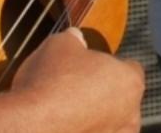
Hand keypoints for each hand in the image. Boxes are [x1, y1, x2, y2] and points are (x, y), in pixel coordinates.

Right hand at [12, 28, 142, 132]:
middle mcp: (131, 114)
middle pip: (122, 99)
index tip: (90, 67)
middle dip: (104, 94)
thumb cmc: (50, 81)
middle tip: (77, 90)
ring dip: (96, 118)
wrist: (29, 125)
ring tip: (68, 113)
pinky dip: (85, 131)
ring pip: (111, 124)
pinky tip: (65, 127)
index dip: (109, 65)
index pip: (130, 68)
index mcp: (130, 81)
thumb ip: (74, 39)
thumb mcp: (60, 44)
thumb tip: (76, 37)